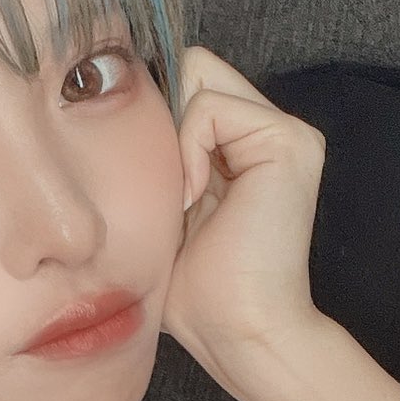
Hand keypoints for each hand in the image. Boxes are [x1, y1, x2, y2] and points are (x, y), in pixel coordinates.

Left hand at [164, 46, 326, 392]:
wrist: (238, 333)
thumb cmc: (195, 291)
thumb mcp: (162, 207)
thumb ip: (157, 154)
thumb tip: (110, 101)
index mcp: (245, 147)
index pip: (186, 83)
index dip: (156, 117)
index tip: (146, 174)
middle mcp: (271, 131)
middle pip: (193, 68)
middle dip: (165, 120)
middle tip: (169, 188)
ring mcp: (286, 132)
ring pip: (199, 74)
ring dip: (175, 140)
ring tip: (185, 200)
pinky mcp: (289, 141)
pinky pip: (210, 106)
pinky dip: (188, 150)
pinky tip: (195, 199)